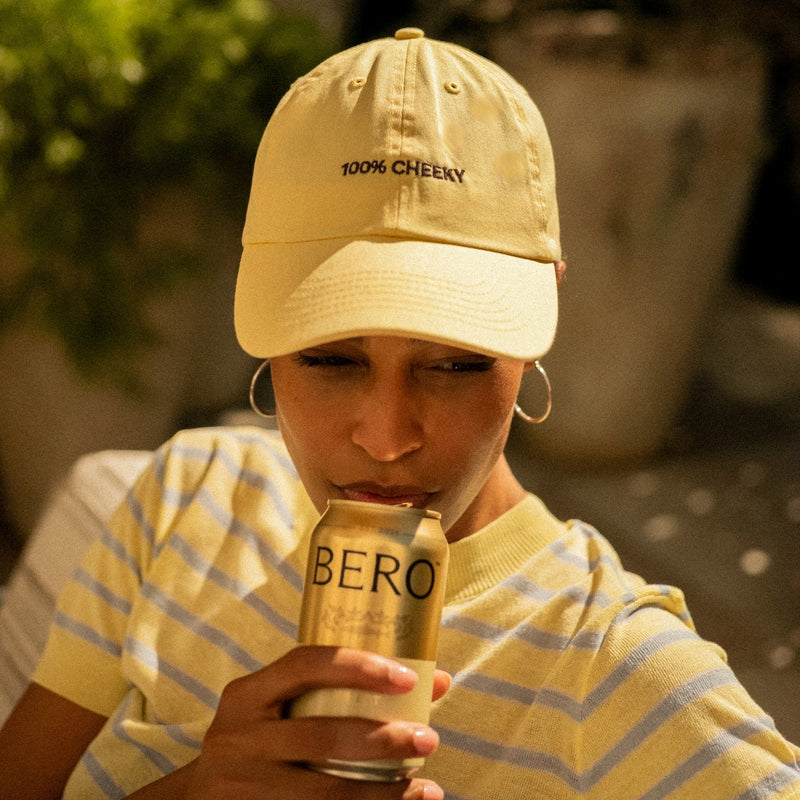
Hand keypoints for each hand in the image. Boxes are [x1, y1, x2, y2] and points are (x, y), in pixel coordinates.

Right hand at [186, 645, 450, 799]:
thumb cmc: (260, 739)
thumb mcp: (280, 706)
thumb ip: (341, 690)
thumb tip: (437, 680)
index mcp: (246, 695)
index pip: (305, 665)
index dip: (359, 666)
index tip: (408, 678)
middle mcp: (238, 738)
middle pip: (322, 737)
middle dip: (383, 739)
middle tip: (428, 738)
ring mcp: (243, 787)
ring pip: (325, 792)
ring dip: (384, 792)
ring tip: (425, 787)